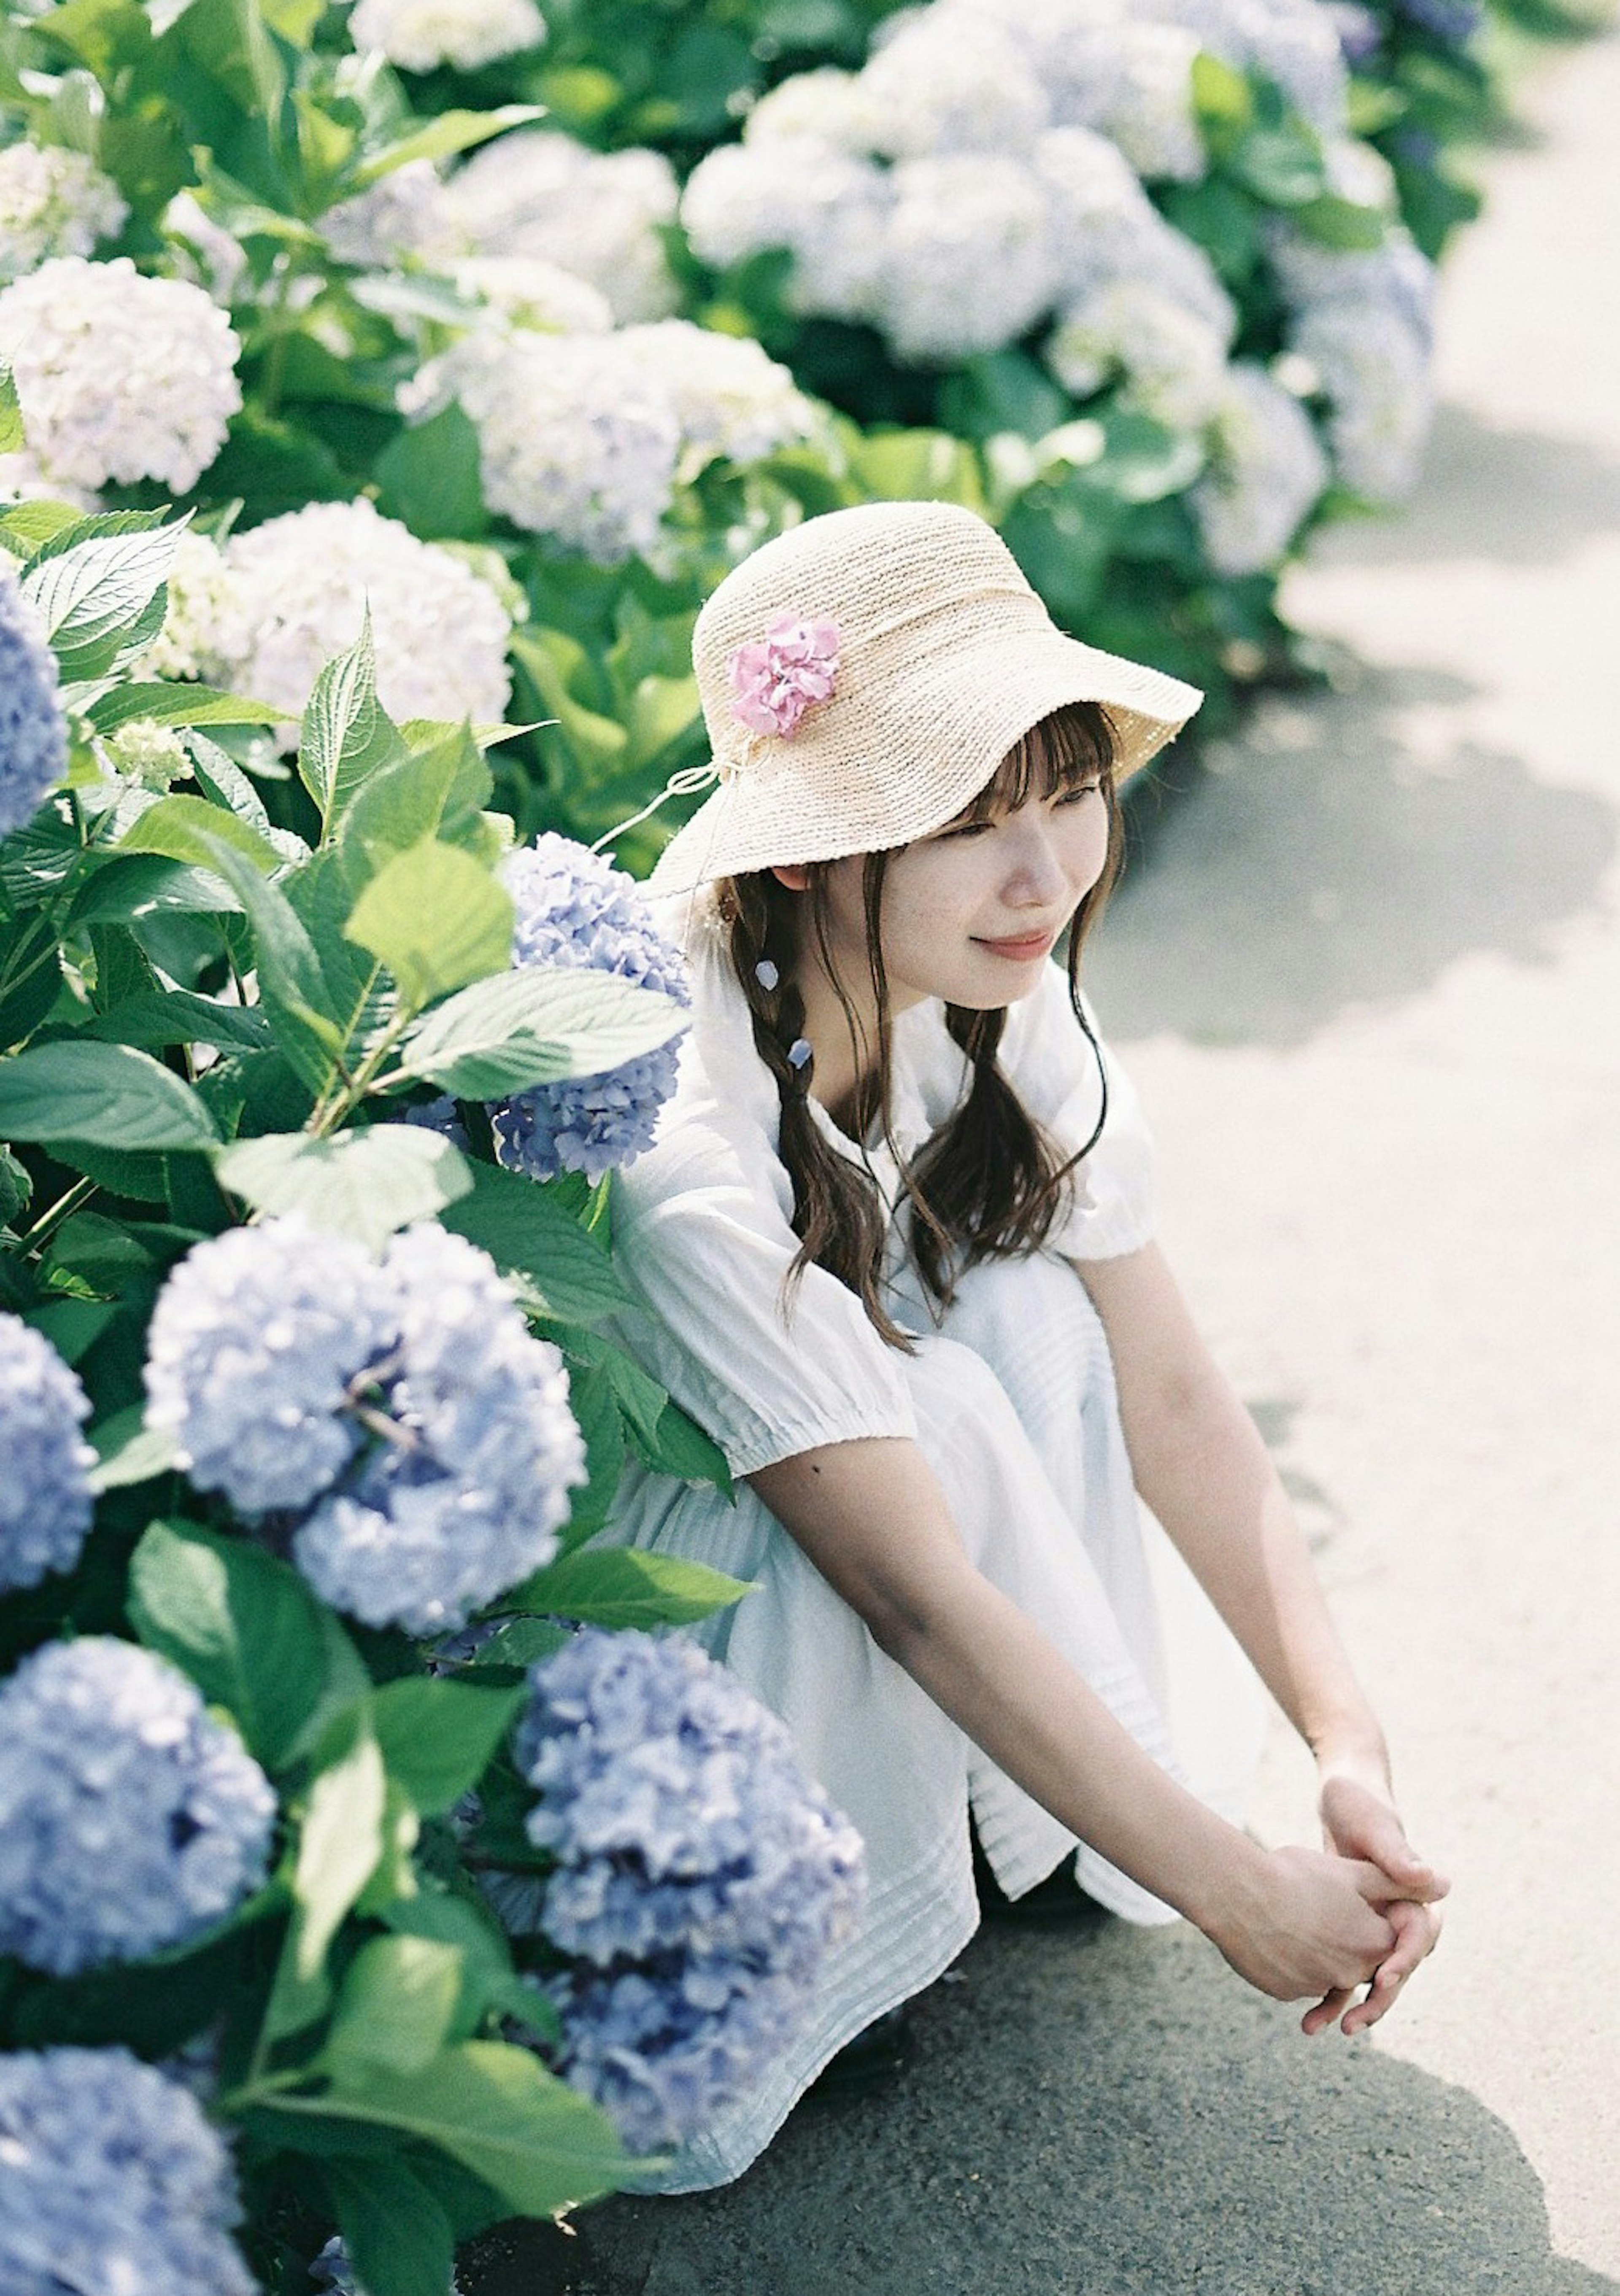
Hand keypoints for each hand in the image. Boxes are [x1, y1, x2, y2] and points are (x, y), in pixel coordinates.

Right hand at [1201, 1842, 1406, 2007]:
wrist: (1235, 1894)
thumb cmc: (1295, 1875)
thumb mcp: (1352, 1872)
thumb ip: (1400, 1882)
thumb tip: (1445, 1885)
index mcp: (1372, 1944)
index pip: (1389, 1941)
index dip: (1371, 1917)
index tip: (1349, 1901)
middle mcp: (1350, 1973)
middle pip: (1358, 1957)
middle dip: (1343, 1935)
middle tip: (1317, 1907)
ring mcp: (1315, 1986)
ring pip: (1327, 1970)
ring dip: (1317, 1950)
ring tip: (1291, 1916)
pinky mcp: (1286, 1992)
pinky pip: (1298, 1979)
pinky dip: (1293, 1962)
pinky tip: (1274, 1933)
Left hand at [1304, 1762, 1448, 2037]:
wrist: (1336, 1794)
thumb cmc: (1360, 1801)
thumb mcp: (1375, 1826)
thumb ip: (1398, 1854)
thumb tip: (1436, 1879)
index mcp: (1413, 1894)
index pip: (1419, 1939)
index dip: (1404, 1961)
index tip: (1385, 1978)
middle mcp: (1396, 1914)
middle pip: (1395, 1968)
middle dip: (1377, 2000)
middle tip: (1353, 2024)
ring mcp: (1370, 1924)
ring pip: (1365, 1976)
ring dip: (1346, 2004)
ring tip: (1320, 2028)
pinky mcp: (1344, 1928)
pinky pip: (1340, 1966)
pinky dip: (1325, 1989)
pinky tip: (1305, 2012)